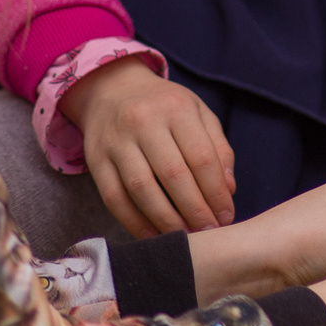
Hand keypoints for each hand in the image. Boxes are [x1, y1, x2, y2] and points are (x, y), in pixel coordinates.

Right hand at [63, 58, 236, 235]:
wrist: (113, 89)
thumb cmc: (165, 106)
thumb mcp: (198, 113)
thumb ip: (218, 148)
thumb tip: (229, 189)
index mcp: (177, 109)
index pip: (201, 157)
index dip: (215, 191)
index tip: (227, 214)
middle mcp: (145, 122)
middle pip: (173, 175)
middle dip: (194, 209)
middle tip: (209, 231)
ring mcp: (117, 141)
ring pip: (141, 189)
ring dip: (165, 219)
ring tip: (184, 237)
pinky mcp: (95, 159)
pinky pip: (113, 197)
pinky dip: (133, 221)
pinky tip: (152, 235)